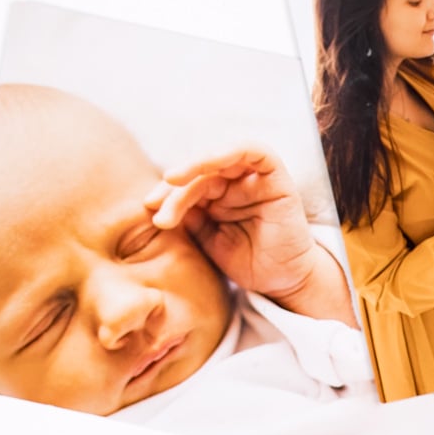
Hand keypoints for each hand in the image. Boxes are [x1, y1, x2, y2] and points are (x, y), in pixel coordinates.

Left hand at [145, 148, 349, 322]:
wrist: (282, 283)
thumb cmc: (248, 262)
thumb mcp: (208, 239)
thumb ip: (190, 216)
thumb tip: (161, 199)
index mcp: (220, 193)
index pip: (188, 182)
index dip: (167, 192)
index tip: (150, 208)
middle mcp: (237, 181)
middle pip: (200, 173)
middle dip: (175, 190)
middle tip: (160, 214)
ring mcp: (256, 178)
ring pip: (219, 161)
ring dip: (193, 170)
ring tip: (171, 184)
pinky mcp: (276, 177)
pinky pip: (255, 152)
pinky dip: (228, 151)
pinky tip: (205, 164)